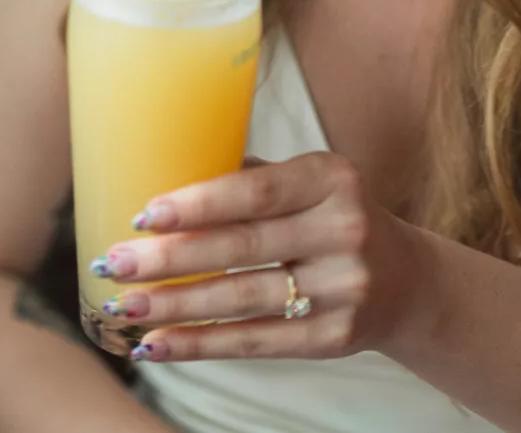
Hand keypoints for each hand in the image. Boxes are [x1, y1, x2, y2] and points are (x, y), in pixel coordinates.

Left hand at [85, 152, 433, 362]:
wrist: (408, 281)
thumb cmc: (330, 217)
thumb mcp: (307, 184)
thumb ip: (247, 179)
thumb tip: (156, 175)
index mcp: (331, 178)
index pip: (255, 192)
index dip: (197, 205)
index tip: (143, 216)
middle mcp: (344, 231)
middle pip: (241, 248)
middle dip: (168, 259)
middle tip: (112, 263)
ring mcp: (344, 289)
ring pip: (241, 300)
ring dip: (174, 306)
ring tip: (124, 305)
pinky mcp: (335, 338)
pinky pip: (254, 342)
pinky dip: (199, 345)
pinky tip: (156, 344)